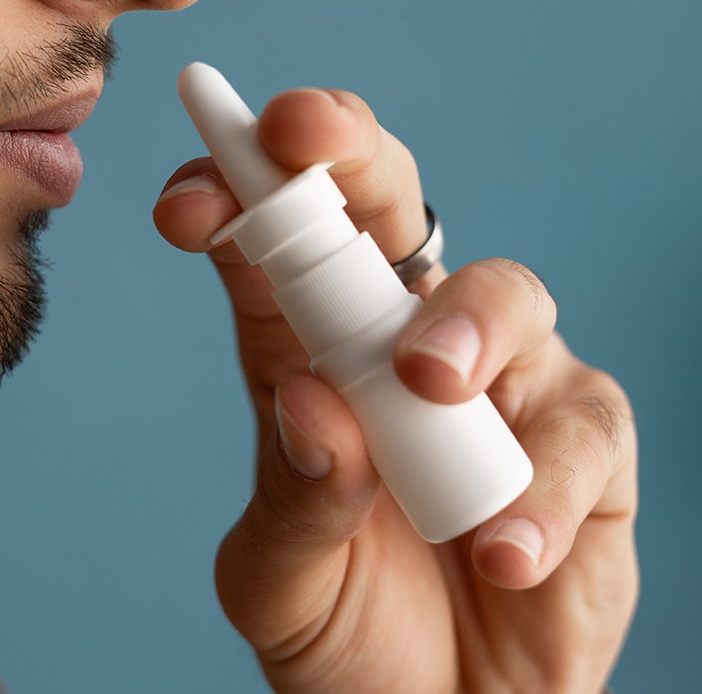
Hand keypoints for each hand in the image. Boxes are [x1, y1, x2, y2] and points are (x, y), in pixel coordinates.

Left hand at [153, 86, 637, 693]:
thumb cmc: (347, 635)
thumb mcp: (279, 583)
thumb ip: (290, 502)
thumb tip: (316, 407)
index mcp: (304, 354)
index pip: (268, 243)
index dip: (234, 195)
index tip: (191, 197)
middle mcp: (401, 345)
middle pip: (386, 207)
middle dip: (348, 152)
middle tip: (307, 138)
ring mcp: (501, 387)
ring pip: (505, 290)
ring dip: (463, 319)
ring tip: (429, 384)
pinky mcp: (582, 448)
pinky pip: (580, 427)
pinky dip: (539, 485)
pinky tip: (498, 552)